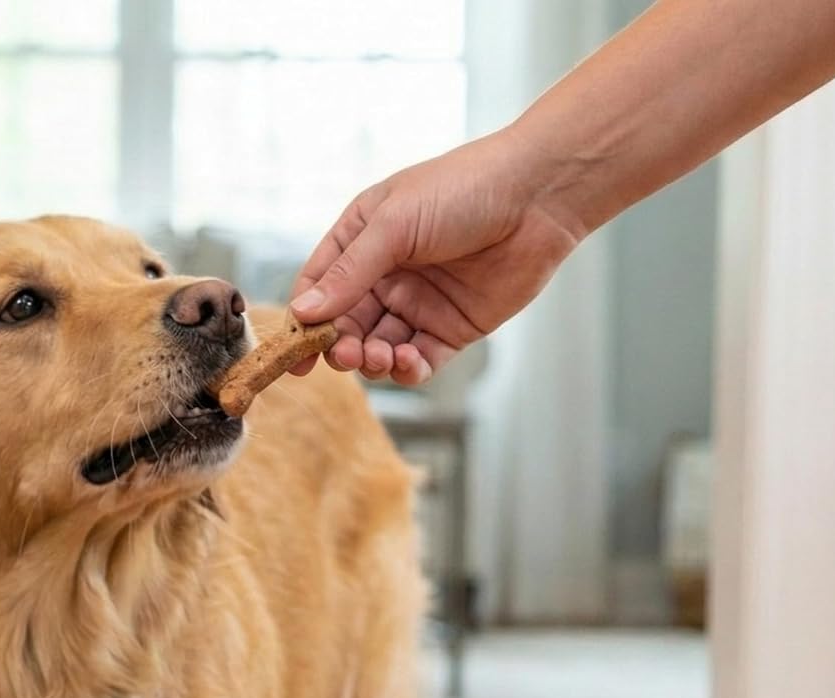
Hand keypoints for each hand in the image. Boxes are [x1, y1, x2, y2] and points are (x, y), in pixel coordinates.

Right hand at [289, 130, 584, 384]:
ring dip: (371, 361)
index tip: (294, 353)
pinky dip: (407, 370)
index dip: (302, 320)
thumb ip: (349, 273)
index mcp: (363, 239)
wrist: (540, 194)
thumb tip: (302, 312)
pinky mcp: (450, 329)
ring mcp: (418, 304)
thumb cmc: (465, 189)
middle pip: (345, 325)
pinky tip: (407, 361)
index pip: (319, 286)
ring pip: (377, 348)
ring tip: (378, 357)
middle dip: (340, 345)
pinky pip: (417, 362)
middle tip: (344, 355)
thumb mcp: (394, 224)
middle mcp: (386, 274)